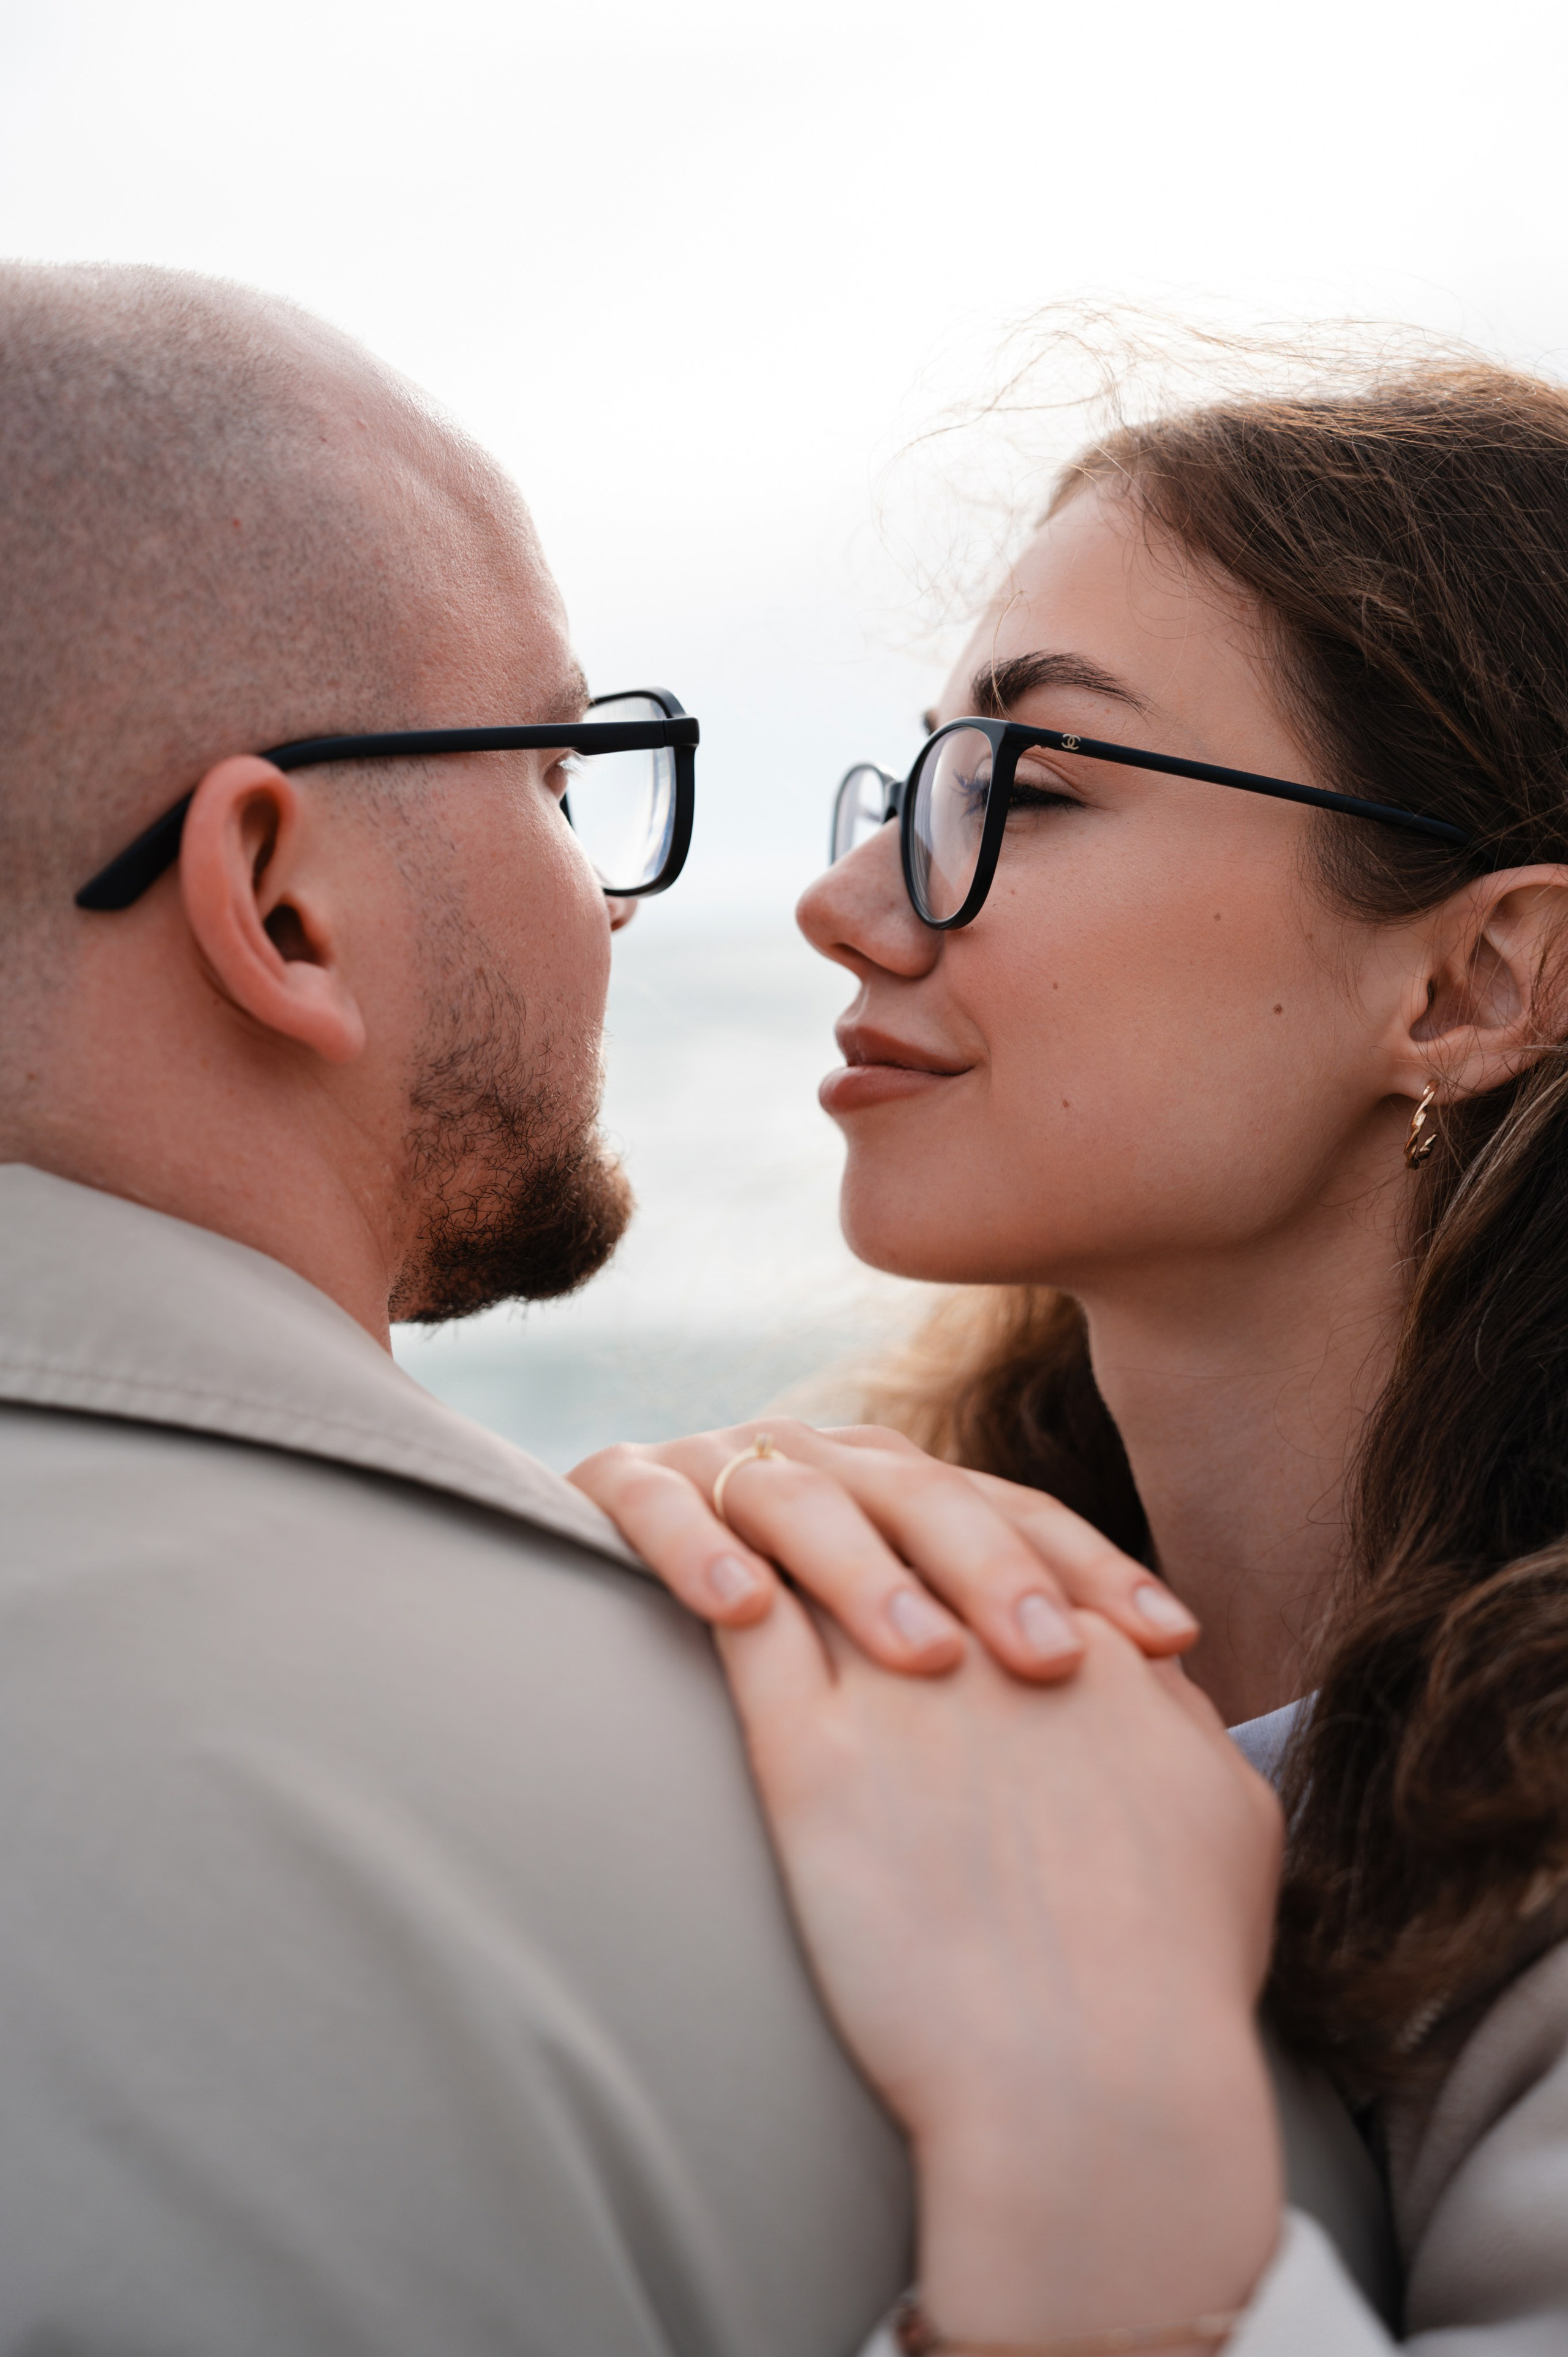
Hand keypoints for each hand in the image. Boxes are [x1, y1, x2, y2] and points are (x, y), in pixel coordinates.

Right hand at [570, 1418, 1197, 1682]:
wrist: (610, 1664)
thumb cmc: (802, 1704)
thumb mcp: (913, 1679)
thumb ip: (1013, 1670)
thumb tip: (1174, 1707)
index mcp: (906, 1490)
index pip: (1020, 1516)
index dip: (1095, 1571)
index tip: (1173, 1646)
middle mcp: (826, 1460)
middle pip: (926, 1498)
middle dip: (993, 1575)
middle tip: (1050, 1662)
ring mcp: (722, 1463)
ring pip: (803, 1498)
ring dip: (862, 1574)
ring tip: (920, 1658)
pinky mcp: (621, 1483)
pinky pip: (655, 1501)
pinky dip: (696, 1547)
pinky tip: (740, 1610)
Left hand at [717, 1589, 1284, 2344]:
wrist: (1096, 2078)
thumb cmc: (1177, 1975)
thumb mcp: (1231, 1819)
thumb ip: (1185, 1725)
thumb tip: (1155, 1682)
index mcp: (1091, 1647)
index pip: (1011, 1548)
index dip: (970, 1554)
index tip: (932, 1574)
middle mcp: (989, 1642)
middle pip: (912, 1527)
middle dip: (875, 1519)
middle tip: (834, 1528)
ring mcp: (896, 1693)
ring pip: (819, 1556)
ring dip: (784, 1534)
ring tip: (738, 1524)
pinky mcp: (808, 1759)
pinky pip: (746, 1634)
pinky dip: (717, 1589)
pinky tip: (696, 1582)